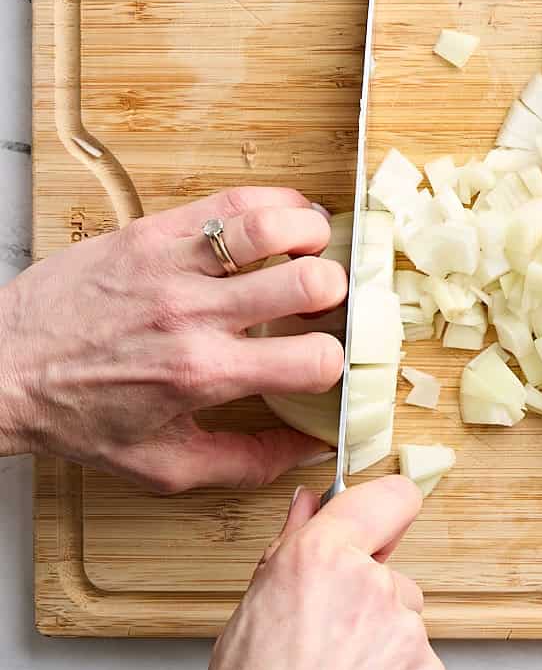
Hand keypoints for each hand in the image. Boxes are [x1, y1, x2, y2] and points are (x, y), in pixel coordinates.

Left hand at [0, 187, 346, 491]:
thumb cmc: (75, 416)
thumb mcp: (163, 466)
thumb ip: (246, 461)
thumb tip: (309, 449)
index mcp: (202, 374)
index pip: (314, 360)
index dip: (336, 362)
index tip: (325, 361)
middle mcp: (193, 315)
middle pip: (309, 283)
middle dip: (337, 293)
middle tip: (326, 302)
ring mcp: (171, 266)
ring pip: (273, 228)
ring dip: (313, 236)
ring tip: (315, 250)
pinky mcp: (150, 233)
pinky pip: (229, 203)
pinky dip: (273, 203)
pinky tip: (285, 216)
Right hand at [207, 476, 444, 669]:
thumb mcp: (254, 615)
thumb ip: (290, 550)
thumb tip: (307, 506)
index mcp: (319, 559)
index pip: (390, 497)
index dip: (384, 510)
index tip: (377, 526)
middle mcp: (370, 584)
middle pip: (391, 574)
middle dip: (368, 598)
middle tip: (326, 639)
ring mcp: (405, 630)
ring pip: (403, 621)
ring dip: (380, 642)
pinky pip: (417, 661)